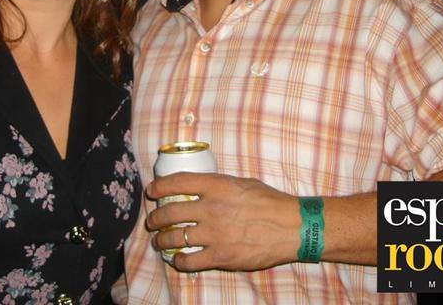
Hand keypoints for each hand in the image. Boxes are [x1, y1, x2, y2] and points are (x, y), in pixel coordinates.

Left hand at [145, 172, 300, 271]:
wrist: (291, 227)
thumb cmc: (269, 201)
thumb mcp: (241, 183)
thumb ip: (218, 186)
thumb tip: (199, 188)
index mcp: (215, 186)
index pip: (176, 182)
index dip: (158, 187)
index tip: (151, 191)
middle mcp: (210, 208)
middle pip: (169, 213)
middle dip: (155, 218)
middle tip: (153, 221)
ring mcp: (214, 234)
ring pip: (174, 238)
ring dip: (162, 240)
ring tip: (159, 241)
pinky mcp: (220, 257)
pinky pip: (189, 261)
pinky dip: (179, 261)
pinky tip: (178, 260)